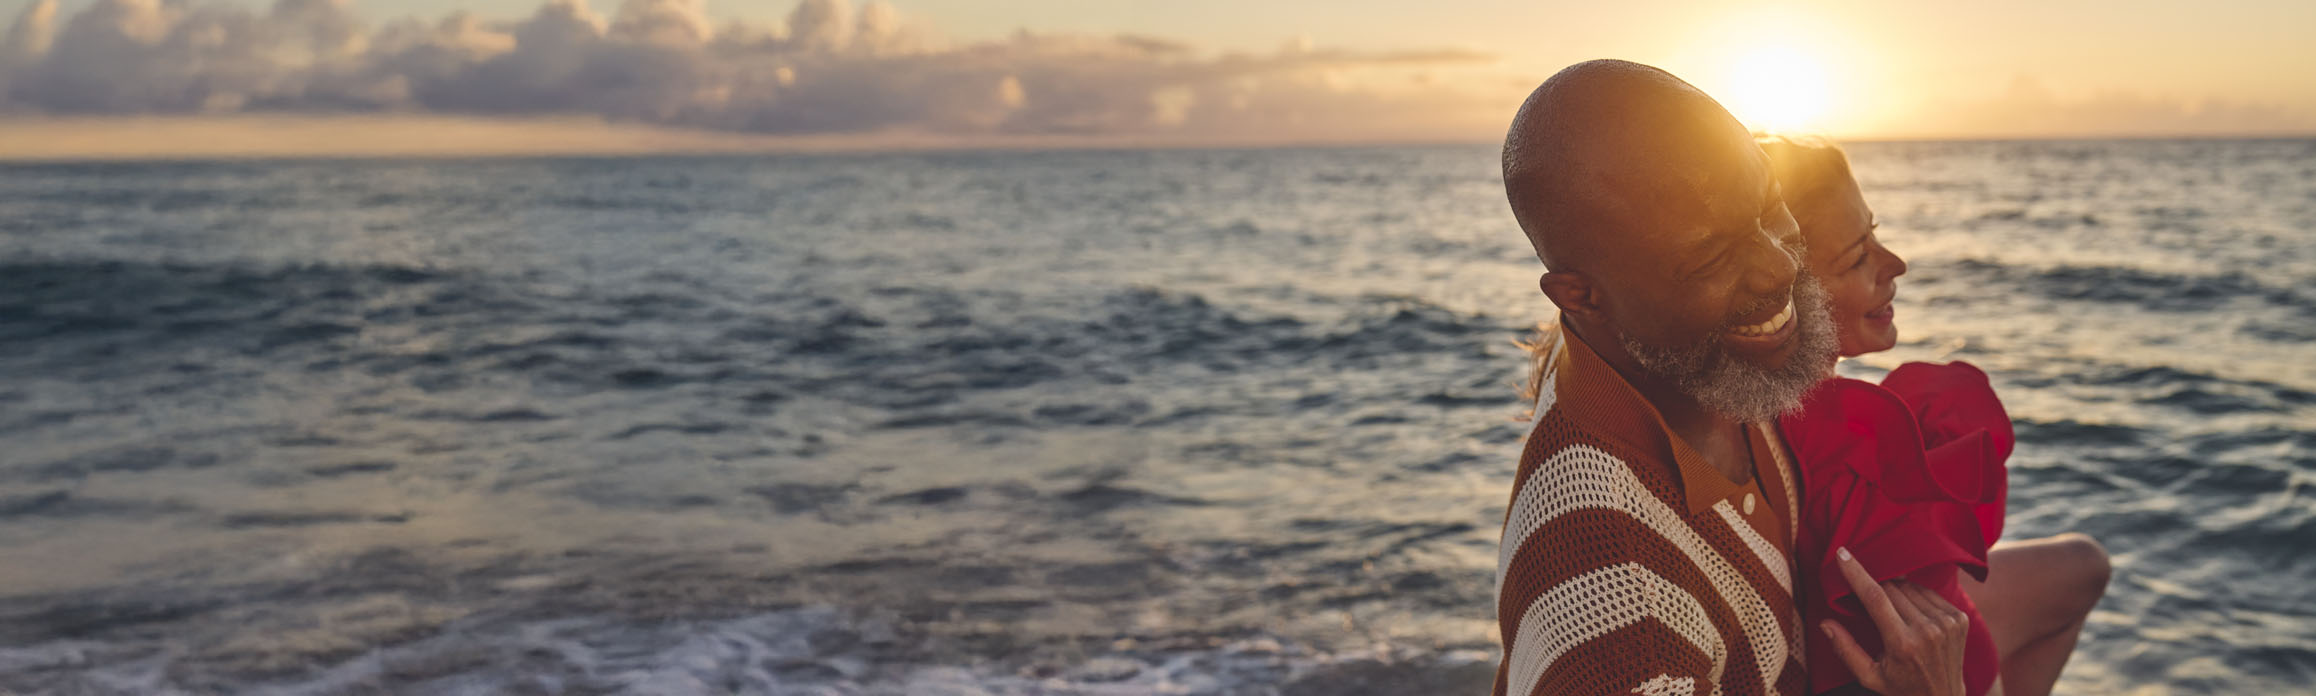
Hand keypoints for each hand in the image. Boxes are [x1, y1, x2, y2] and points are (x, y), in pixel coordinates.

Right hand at [1821, 547, 1969, 695]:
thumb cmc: (1901, 688)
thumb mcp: (1868, 676)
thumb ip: (1845, 649)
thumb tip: (1825, 623)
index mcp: (1903, 644)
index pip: (1875, 597)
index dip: (1856, 573)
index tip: (1843, 554)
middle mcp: (1928, 630)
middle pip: (1892, 588)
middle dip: (1875, 586)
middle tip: (1867, 599)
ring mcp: (1947, 622)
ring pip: (1910, 587)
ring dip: (1895, 590)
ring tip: (1891, 612)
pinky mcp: (1959, 618)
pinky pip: (1928, 592)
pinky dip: (1914, 596)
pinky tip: (1910, 613)